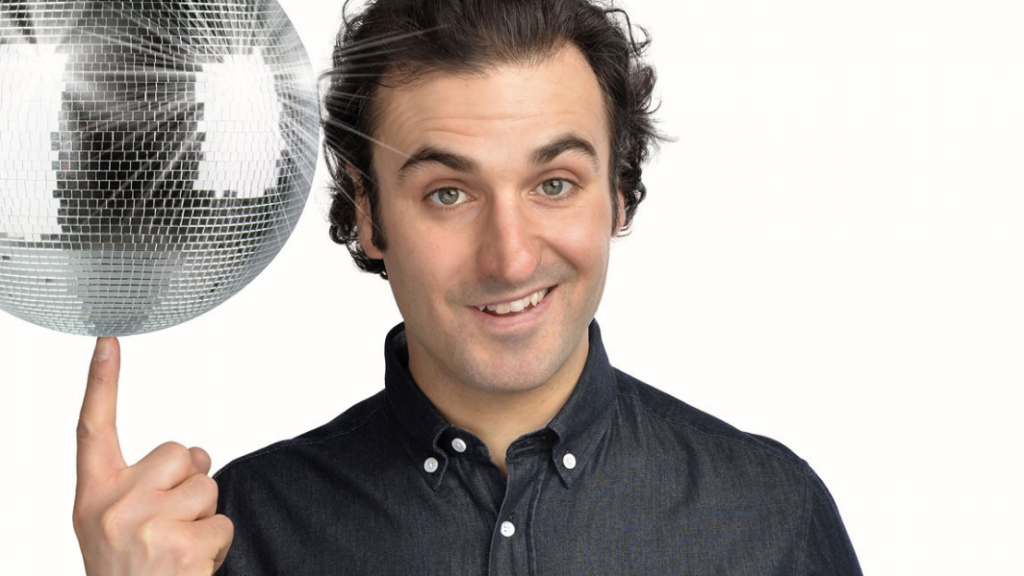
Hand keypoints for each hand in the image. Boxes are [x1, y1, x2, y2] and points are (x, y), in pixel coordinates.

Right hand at [72, 337, 233, 575]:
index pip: (93, 428)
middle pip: (182, 453)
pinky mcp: (180, 545)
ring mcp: (147, 524)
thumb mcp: (109, 525)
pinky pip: (224, 523)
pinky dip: (217, 544)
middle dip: (189, 481)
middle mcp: (115, 504)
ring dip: (204, 516)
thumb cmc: (126, 569)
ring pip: (208, 487)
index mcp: (94, 495)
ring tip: (176, 547)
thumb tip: (194, 456)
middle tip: (169, 522)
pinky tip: (191, 564)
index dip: (101, 382)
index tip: (108, 342)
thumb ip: (140, 484)